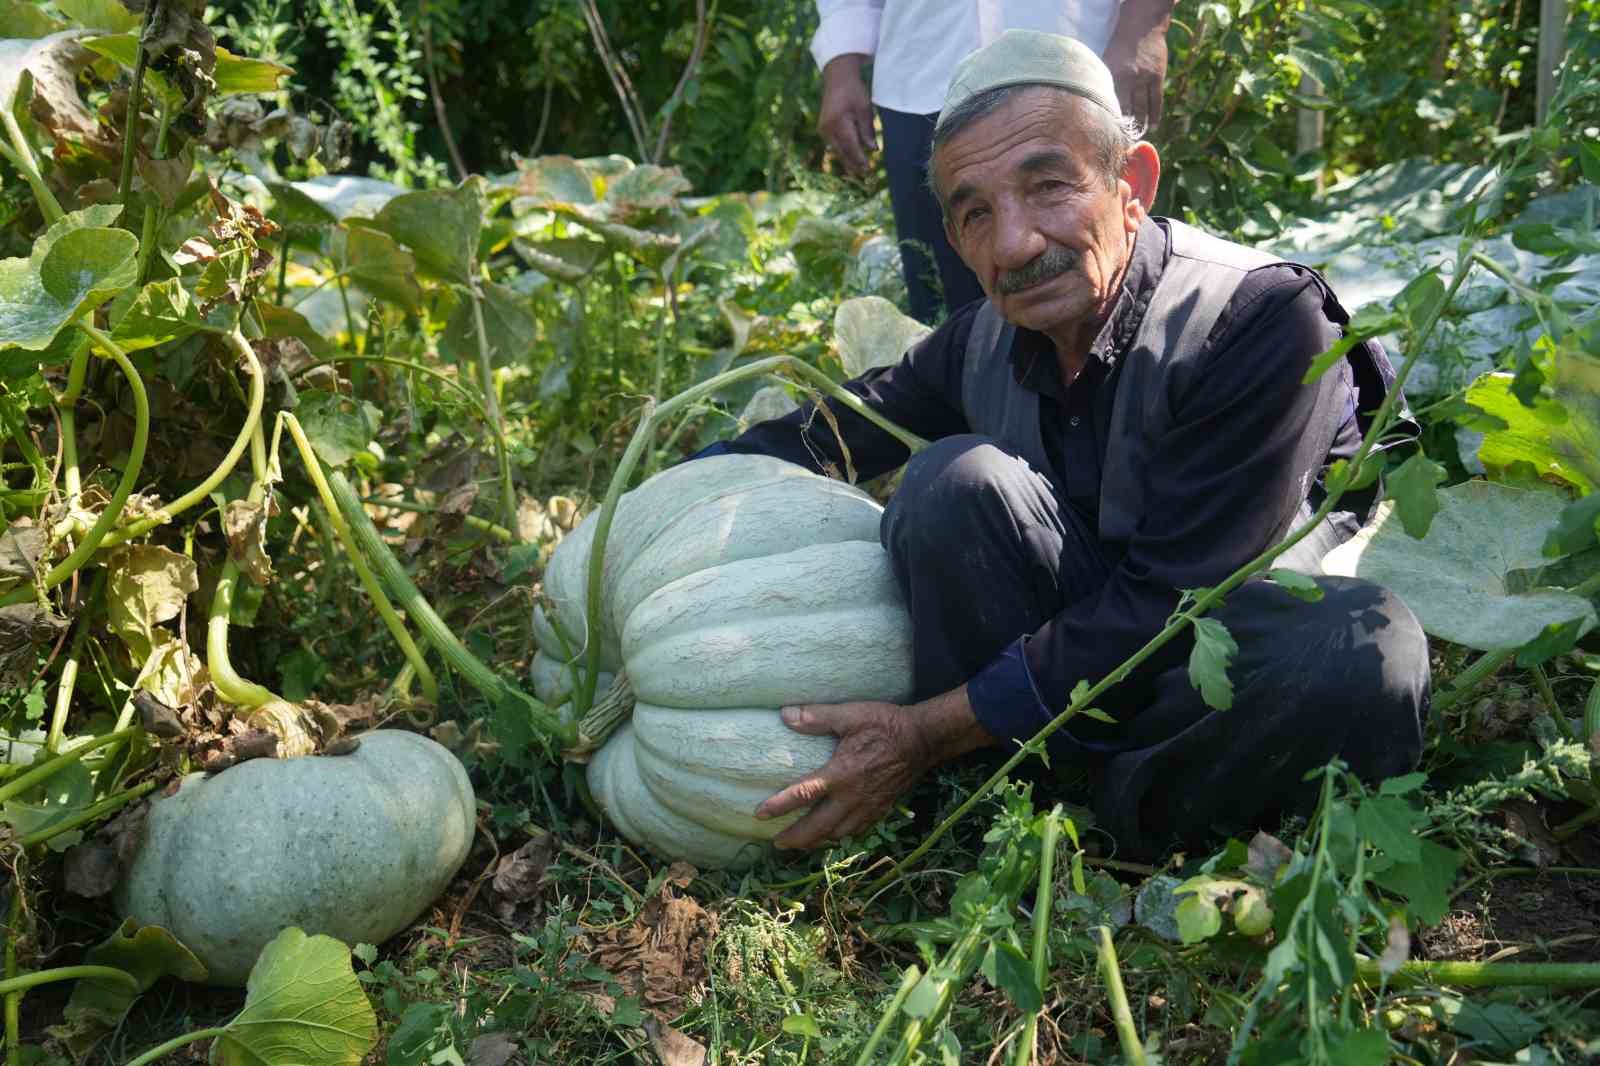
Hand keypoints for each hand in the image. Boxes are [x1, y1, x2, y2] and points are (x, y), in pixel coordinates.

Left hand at [755, 701, 930, 848]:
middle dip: (796, 839)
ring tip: (800, 843)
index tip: (759, 815)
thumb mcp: (851, 715)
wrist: (922, 740)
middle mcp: (852, 797)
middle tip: (777, 843)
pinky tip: (832, 834)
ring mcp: (867, 807)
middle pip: (818, 827)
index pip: (804, 794)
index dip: (779, 806)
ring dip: (816, 841)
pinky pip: (856, 831)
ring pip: (837, 834)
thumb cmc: (885, 725)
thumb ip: (817, 717)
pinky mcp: (880, 810)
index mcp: (841, 774)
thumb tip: (785, 715)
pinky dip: (840, 836)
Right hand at [818, 54, 876, 176]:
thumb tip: (872, 150)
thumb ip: (867, 130)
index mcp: (839, 122)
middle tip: (864, 175)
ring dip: (847, 160)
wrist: (837, 77)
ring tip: (857, 172)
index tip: (868, 169)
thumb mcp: (865, 108)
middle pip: (842, 151)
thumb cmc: (854, 90)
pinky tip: (850, 159)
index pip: (851, 146)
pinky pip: (834, 144)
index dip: (860, 159)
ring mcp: (823, 128)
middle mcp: (828, 128)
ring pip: (837, 149)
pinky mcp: (823, 128)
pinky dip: (842, 151)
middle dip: (853, 164)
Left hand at [1103, 21, 1169, 129]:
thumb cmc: (1119, 47)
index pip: (1112, 106)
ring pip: (1143, 108)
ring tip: (1138, 138)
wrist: (1142, 28)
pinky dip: (1155, 115)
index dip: (1112, 123)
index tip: (1109, 138)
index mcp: (1114, 77)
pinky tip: (1153, 126)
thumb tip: (1100, 107)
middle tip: (1123, 144)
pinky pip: (1156, 101)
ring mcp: (1145, 79)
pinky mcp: (1157, 77)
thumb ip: (1105, 83)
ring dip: (1141, 125)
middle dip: (1126, 128)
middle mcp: (1130, 79)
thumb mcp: (1106, 63)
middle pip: (1128, 110)